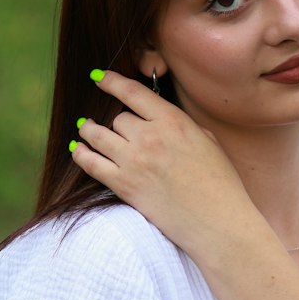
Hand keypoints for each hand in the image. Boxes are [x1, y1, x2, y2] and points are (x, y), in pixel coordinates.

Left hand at [68, 70, 258, 258]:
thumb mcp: (208, 141)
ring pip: (97, 135)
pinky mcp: (124, 185)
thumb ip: (181, 125)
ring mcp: (134, 161)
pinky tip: (78, 150)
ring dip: (89, 130)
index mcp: (173, 121)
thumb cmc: (220, 183)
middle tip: (117, 129)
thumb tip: (161, 119)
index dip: (111, 81)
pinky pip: (90, 164)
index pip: (133, 92)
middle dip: (118, 124)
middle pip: (118, 118)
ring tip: (85, 128)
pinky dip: (81, 154)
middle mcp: (150, 137)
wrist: (217, 221)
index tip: (100, 78)